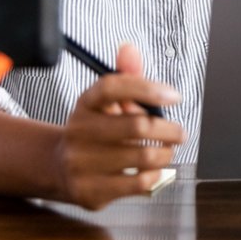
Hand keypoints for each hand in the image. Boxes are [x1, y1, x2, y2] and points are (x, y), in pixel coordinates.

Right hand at [53, 43, 184, 209]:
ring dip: (166, 154)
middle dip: (169, 129)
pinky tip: (153, 170)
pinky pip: (139, 183)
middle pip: (137, 125)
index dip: (147, 88)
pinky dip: (156, 175)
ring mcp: (81, 163)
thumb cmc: (96, 131)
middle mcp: (79, 131)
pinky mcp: (90, 191)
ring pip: (144, 156)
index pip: (113, 86)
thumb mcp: (107, 102)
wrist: (62, 168)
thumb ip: (126, 76)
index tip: (174, 96)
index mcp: (86, 104)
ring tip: (166, 151)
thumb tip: (129, 49)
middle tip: (179, 133)